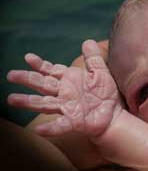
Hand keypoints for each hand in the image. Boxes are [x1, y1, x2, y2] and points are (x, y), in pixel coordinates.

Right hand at [7, 40, 122, 137]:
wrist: (114, 115)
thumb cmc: (105, 94)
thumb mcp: (100, 72)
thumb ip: (93, 58)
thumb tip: (88, 41)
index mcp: (69, 80)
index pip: (50, 71)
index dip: (39, 64)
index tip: (28, 57)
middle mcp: (63, 94)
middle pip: (42, 85)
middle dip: (27, 79)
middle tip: (11, 75)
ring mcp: (66, 108)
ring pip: (44, 104)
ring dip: (28, 102)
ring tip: (12, 99)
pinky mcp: (74, 122)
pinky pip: (60, 125)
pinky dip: (50, 128)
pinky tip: (39, 130)